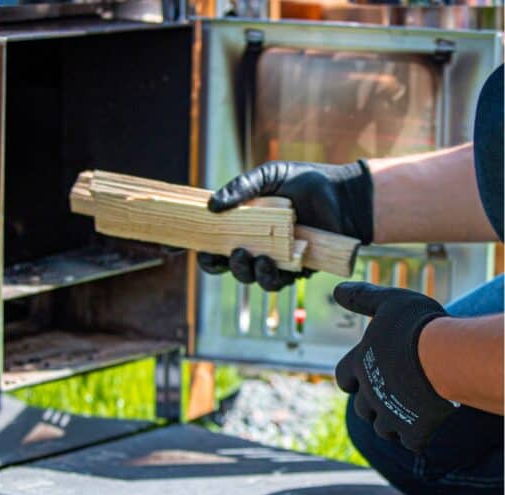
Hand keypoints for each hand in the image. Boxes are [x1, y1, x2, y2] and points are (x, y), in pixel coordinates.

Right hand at [198, 160, 372, 290]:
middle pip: (227, 265)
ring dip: (245, 272)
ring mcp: (276, 260)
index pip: (214, 242)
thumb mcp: (269, 176)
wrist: (344, 194)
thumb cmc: (306, 182)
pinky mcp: (296, 271)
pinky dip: (270, 276)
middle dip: (221, 265)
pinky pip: (277, 283)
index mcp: (244, 226)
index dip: (198, 248)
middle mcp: (256, 245)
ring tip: (251, 257)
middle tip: (228, 253)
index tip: (184, 247)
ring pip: (251, 278)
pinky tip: (271, 263)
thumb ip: (240, 188)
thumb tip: (210, 206)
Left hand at [334, 282, 456, 452]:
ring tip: (406, 412)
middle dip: (371, 405)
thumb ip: (362, 297)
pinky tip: (425, 427)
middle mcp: (369, 392)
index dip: (349, 380)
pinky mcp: (414, 430)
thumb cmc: (415, 326)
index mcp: (358, 364)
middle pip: (362, 408)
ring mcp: (390, 414)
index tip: (356, 381)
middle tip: (389, 397)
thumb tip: (336, 289)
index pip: (342, 377)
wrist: (444, 358)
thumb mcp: (387, 302)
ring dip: (391, 422)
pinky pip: (409, 441)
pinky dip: (415, 437)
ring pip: (382, 428)